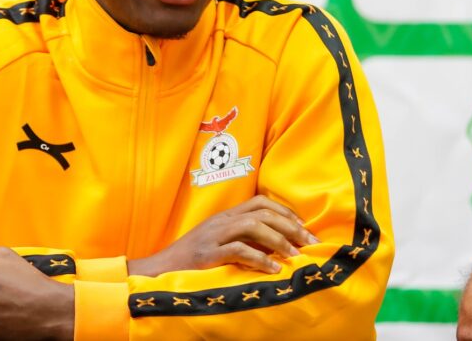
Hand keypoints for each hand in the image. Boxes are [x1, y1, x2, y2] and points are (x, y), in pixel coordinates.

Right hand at [128, 195, 318, 276]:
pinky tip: (273, 269)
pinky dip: (259, 258)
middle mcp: (221, 221)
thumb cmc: (194, 258)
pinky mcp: (207, 253)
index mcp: (225, 215)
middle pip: (261, 212)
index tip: (304, 228)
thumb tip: (277, 244)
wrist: (162, 268)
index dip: (285, 212)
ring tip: (295, 256)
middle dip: (290, 226)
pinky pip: (238, 250)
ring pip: (252, 226)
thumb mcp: (220, 242)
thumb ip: (243, 239)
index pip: (260, 202)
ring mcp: (213, 235)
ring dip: (278, 241)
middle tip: (309, 243)